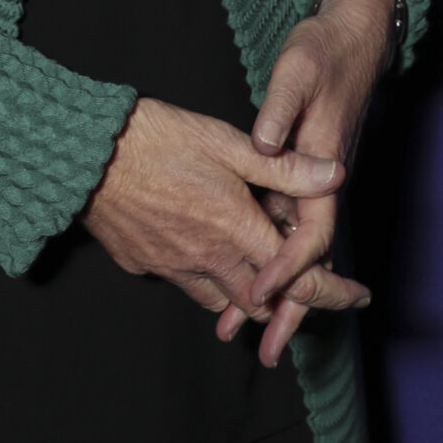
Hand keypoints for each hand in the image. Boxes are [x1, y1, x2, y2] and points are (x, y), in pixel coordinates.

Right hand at [82, 96, 370, 345]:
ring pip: (224, 301)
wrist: (85, 154)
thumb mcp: (227, 143)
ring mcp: (174, 266)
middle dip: (292, 303)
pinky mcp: (145, 264)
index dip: (332, 291)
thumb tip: (334, 173)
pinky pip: (187, 285)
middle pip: (263, 302)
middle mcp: (208, 257)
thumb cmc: (156, 139)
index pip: (297, 277)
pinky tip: (208, 261)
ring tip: (264, 285)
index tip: (357, 296)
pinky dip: (209, 283)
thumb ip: (283, 167)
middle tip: (313, 293)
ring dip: (250, 298)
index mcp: (235, 227)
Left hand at [219, 0, 396, 365]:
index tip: (258, 296)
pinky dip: (265, 256)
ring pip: (293, 248)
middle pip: (307, 258)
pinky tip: (238, 274)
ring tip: (240, 327)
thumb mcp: (298, 73)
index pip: (310, 233)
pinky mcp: (299, 174)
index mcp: (323, 167)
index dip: (285, 268)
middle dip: (288, 306)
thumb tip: (267, 147)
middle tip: (266, 351)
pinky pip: (283, 228)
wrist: (353, 33)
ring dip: (273, 289)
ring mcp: (311, 182)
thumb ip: (282, 112)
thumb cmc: (324, 51)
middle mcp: (321, 183)